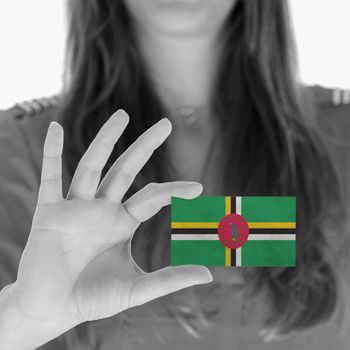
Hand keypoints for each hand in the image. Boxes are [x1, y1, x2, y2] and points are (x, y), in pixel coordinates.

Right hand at [1, 110, 211, 348]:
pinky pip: (49, 178)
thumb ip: (170, 280)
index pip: (152, 197)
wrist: (52, 311)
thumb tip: (209, 275)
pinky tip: (55, 129)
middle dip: (145, 147)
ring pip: (92, 166)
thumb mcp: (136, 288)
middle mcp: (102, 209)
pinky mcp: (49, 213)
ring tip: (123, 115)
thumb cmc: (92, 299)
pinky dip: (51, 154)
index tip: (199, 188)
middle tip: (166, 124)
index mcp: (122, 223)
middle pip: (125, 170)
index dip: (174, 190)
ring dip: (106, 141)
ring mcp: (76, 208)